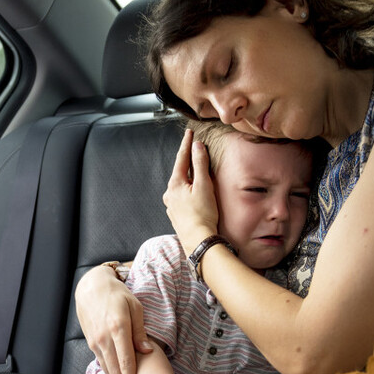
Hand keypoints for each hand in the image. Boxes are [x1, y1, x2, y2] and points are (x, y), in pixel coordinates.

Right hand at [75, 266, 153, 373]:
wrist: (91, 287)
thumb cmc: (117, 294)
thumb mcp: (135, 307)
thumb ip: (140, 331)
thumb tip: (146, 351)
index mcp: (118, 328)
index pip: (127, 363)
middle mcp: (104, 338)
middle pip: (115, 371)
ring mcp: (95, 341)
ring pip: (106, 369)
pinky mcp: (91, 342)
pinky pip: (101, 362)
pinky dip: (110, 372)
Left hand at [162, 128, 218, 252]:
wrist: (199, 241)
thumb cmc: (203, 214)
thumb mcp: (204, 185)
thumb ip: (200, 164)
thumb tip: (197, 146)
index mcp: (175, 184)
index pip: (181, 158)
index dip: (187, 144)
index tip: (190, 132)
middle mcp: (169, 194)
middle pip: (180, 171)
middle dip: (188, 160)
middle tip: (194, 148)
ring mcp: (171, 205)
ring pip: (181, 185)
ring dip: (189, 177)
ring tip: (197, 172)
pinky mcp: (177, 215)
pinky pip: (182, 197)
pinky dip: (189, 191)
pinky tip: (194, 194)